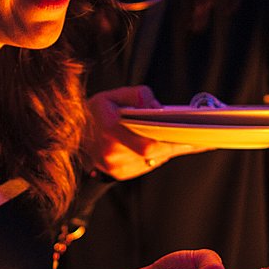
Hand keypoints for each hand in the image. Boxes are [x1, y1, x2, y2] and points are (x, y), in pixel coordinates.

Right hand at [84, 85, 201, 179]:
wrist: (72, 135)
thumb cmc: (96, 112)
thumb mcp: (114, 95)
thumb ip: (138, 95)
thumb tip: (158, 108)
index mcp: (110, 130)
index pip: (149, 145)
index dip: (173, 144)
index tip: (194, 141)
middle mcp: (112, 153)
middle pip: (155, 154)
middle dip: (175, 145)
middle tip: (195, 138)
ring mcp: (115, 167)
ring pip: (152, 160)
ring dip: (165, 150)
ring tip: (179, 138)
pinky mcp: (118, 174)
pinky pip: (145, 165)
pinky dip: (154, 155)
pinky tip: (158, 144)